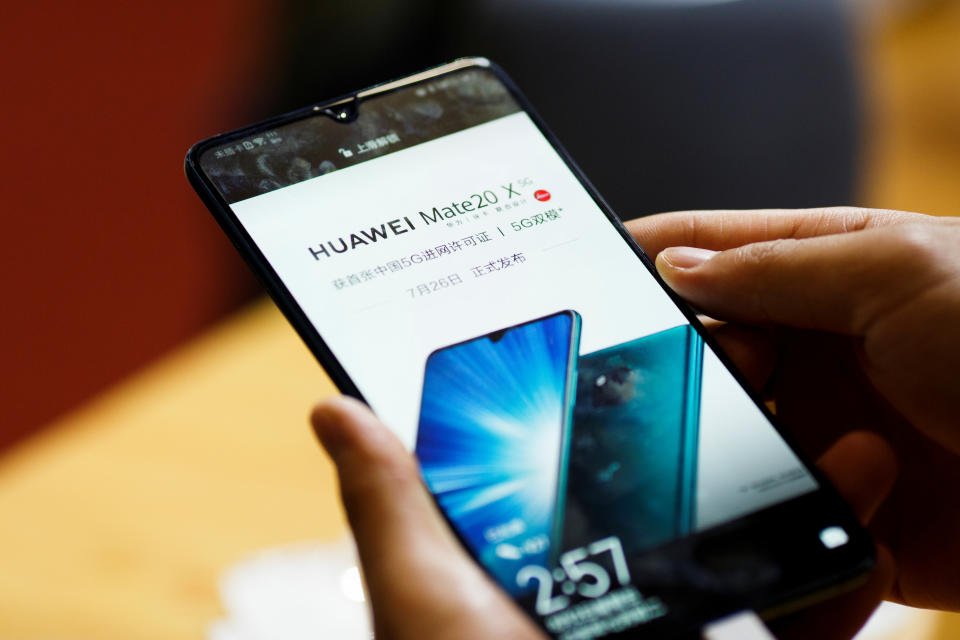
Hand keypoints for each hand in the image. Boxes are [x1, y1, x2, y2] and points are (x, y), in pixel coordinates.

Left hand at [311, 397, 895, 639]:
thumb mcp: (421, 596)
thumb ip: (388, 505)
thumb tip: (332, 408)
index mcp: (531, 550)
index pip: (565, 454)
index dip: (594, 390)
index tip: (630, 325)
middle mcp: (600, 575)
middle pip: (659, 482)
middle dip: (704, 417)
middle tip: (735, 352)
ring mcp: (668, 609)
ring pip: (733, 530)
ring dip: (777, 473)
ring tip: (805, 412)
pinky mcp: (727, 637)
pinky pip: (786, 600)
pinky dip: (822, 562)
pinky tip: (842, 505)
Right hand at [627, 207, 959, 616]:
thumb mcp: (895, 270)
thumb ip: (772, 266)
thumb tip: (673, 267)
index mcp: (822, 269)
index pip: (706, 250)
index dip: (643, 256)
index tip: (582, 271)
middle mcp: (810, 344)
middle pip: (695, 345)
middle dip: (683, 359)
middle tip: (714, 368)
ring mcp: (817, 421)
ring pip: (714, 428)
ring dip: (731, 435)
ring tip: (795, 433)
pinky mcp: (831, 498)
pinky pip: (763, 499)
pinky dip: (772, 498)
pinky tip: (829, 485)